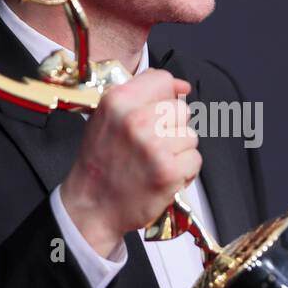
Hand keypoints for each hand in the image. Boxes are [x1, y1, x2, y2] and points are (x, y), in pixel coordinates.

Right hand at [59, 69, 199, 257]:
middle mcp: (136, 120)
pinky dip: (184, 171)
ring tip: (155, 162)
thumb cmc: (100, 163)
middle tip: (152, 145)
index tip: (160, 111)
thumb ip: (140, 95)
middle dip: (172, 127)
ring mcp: (154, 146)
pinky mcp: (168, 171)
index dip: (166, 96)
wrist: (92, 207)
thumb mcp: (106, 118)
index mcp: (118, 101)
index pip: (163, 79)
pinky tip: (162, 176)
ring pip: (191, 135)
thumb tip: (181, 86)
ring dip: (178, 151)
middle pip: (182, 109)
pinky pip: (194, 160)